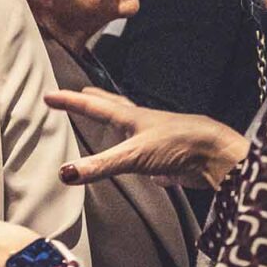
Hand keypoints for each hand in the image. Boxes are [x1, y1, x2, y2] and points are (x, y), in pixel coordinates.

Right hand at [44, 87, 246, 188]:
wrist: (217, 155)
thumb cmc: (179, 145)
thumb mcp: (133, 156)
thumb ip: (100, 166)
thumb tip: (65, 173)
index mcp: (131, 118)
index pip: (93, 106)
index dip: (70, 102)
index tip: (49, 95)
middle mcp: (142, 124)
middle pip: (114, 107)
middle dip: (96, 100)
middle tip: (82, 92)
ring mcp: (156, 138)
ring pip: (130, 127)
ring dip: (116, 120)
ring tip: (108, 118)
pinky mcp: (168, 156)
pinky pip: (145, 152)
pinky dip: (136, 150)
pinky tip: (138, 157)